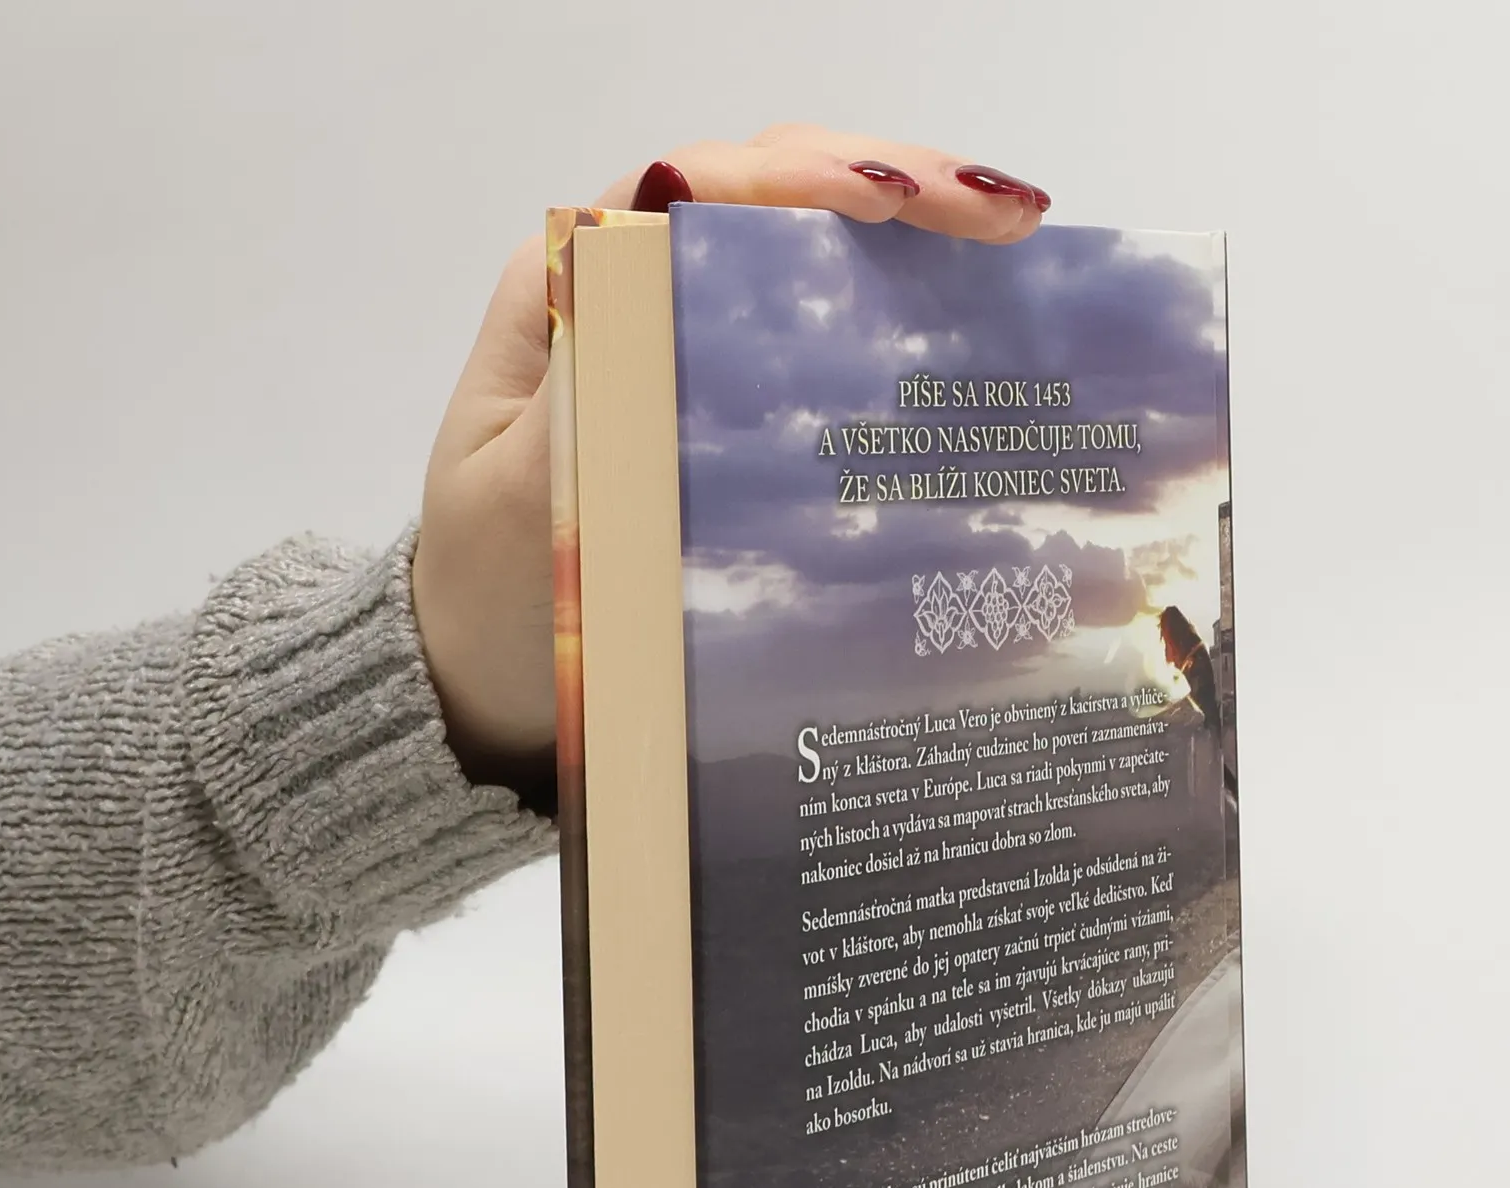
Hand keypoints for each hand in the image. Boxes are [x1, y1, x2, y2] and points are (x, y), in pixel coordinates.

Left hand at [411, 125, 1051, 786]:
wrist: (497, 686)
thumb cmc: (498, 600)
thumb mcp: (526, 501)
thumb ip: (589, 391)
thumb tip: (671, 273)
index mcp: (567, 292)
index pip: (689, 189)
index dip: (795, 180)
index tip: (886, 202)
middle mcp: (632, 293)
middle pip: (767, 195)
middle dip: (887, 184)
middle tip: (996, 215)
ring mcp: (689, 343)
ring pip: (806, 248)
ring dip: (912, 229)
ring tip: (1012, 231)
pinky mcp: (732, 404)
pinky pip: (819, 328)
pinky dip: (902, 305)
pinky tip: (980, 306)